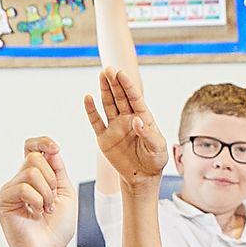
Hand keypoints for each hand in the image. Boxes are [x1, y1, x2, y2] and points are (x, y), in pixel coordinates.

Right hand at [0, 137, 76, 246]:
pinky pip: (23, 187)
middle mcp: (19, 181)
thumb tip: (50, 149)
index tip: (55, 149)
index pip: (31, 149)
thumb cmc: (56, 228)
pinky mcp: (2, 201)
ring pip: (30, 172)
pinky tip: (35, 213)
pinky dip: (36, 200)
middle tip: (51, 201)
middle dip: (50, 179)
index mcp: (34, 178)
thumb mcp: (65, 192)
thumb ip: (58, 169)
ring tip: (44, 209)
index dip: (42, 142)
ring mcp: (9, 190)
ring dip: (45, 193)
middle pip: (34, 158)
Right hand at [85, 68, 167, 189]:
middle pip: (120, 97)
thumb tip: (137, 120)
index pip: (134, 98)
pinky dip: (91, 111)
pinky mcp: (104, 138)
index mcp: (143, 118)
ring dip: (104, 91)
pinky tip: (88, 98)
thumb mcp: (157, 149)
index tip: (121, 74)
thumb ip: (148, 134)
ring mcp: (115, 127)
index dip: (128, 86)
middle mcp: (128, 119)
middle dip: (115, 83)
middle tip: (108, 70)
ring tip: (101, 76)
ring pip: (108, 105)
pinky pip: (96, 122)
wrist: (142, 177)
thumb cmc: (154, 161)